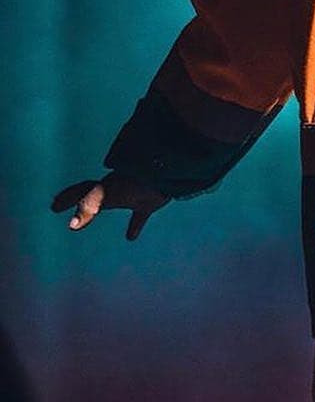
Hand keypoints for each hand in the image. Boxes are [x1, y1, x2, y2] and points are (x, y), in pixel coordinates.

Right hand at [51, 173, 170, 240]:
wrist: (170, 168)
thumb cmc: (137, 180)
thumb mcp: (109, 193)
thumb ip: (89, 206)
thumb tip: (72, 225)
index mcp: (106, 185)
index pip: (82, 191)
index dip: (67, 198)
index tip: (53, 206)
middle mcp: (117, 186)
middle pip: (92, 193)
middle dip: (77, 199)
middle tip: (60, 203)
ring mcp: (133, 192)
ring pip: (114, 200)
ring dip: (101, 207)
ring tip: (92, 215)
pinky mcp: (150, 201)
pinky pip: (140, 215)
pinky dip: (134, 225)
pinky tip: (131, 236)